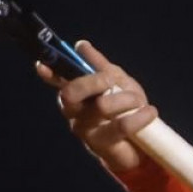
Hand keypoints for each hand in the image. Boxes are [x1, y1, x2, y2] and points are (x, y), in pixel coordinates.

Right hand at [36, 40, 160, 174]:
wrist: (141, 143)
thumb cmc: (124, 109)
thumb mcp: (116, 82)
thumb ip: (98, 65)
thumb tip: (80, 45)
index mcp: (76, 94)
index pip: (57, 81)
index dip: (50, 73)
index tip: (43, 64)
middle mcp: (74, 113)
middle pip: (71, 93)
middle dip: (94, 81)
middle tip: (112, 80)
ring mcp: (85, 130)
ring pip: (101, 106)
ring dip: (127, 99)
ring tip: (140, 102)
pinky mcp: (101, 146)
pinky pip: (121, 125)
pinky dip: (140, 116)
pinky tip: (149, 112)